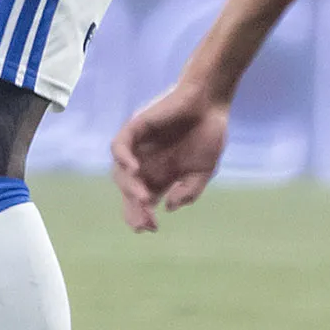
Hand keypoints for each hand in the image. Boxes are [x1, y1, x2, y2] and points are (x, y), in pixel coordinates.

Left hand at [112, 81, 229, 231]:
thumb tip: (169, 207)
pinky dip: (123, 159)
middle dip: (134, 209)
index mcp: (161, 175)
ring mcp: (138, 147)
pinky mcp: (135, 128)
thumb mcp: (204, 170)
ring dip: (129, 188)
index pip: (143, 201)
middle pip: (129, 192)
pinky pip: (118, 146)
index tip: (151, 228)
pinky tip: (135, 171)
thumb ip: (189, 190)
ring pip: (121, 173)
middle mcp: (145, 163)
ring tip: (144, 198)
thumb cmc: (209, 132)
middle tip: (145, 221)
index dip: (142, 216)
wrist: (211, 101)